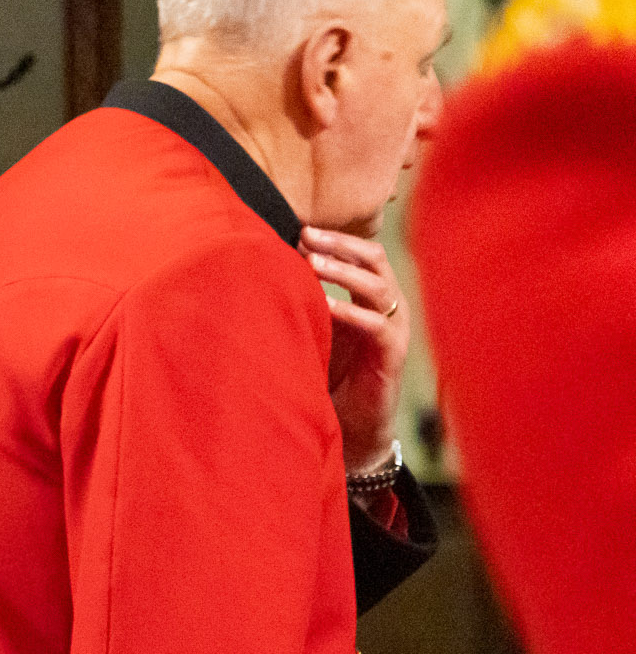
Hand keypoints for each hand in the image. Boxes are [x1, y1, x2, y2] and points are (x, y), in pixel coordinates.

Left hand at [305, 227, 408, 475]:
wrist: (352, 425)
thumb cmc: (330, 375)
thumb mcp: (313, 332)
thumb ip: (300, 304)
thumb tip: (260, 274)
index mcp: (368, 297)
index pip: (359, 254)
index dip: (333, 239)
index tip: (297, 228)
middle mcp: (386, 307)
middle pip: (373, 259)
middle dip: (340, 243)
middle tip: (306, 233)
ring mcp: (393, 329)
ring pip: (377, 286)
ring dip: (344, 271)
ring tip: (312, 262)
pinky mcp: (392, 355)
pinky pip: (377, 326)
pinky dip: (351, 312)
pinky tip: (327, 306)